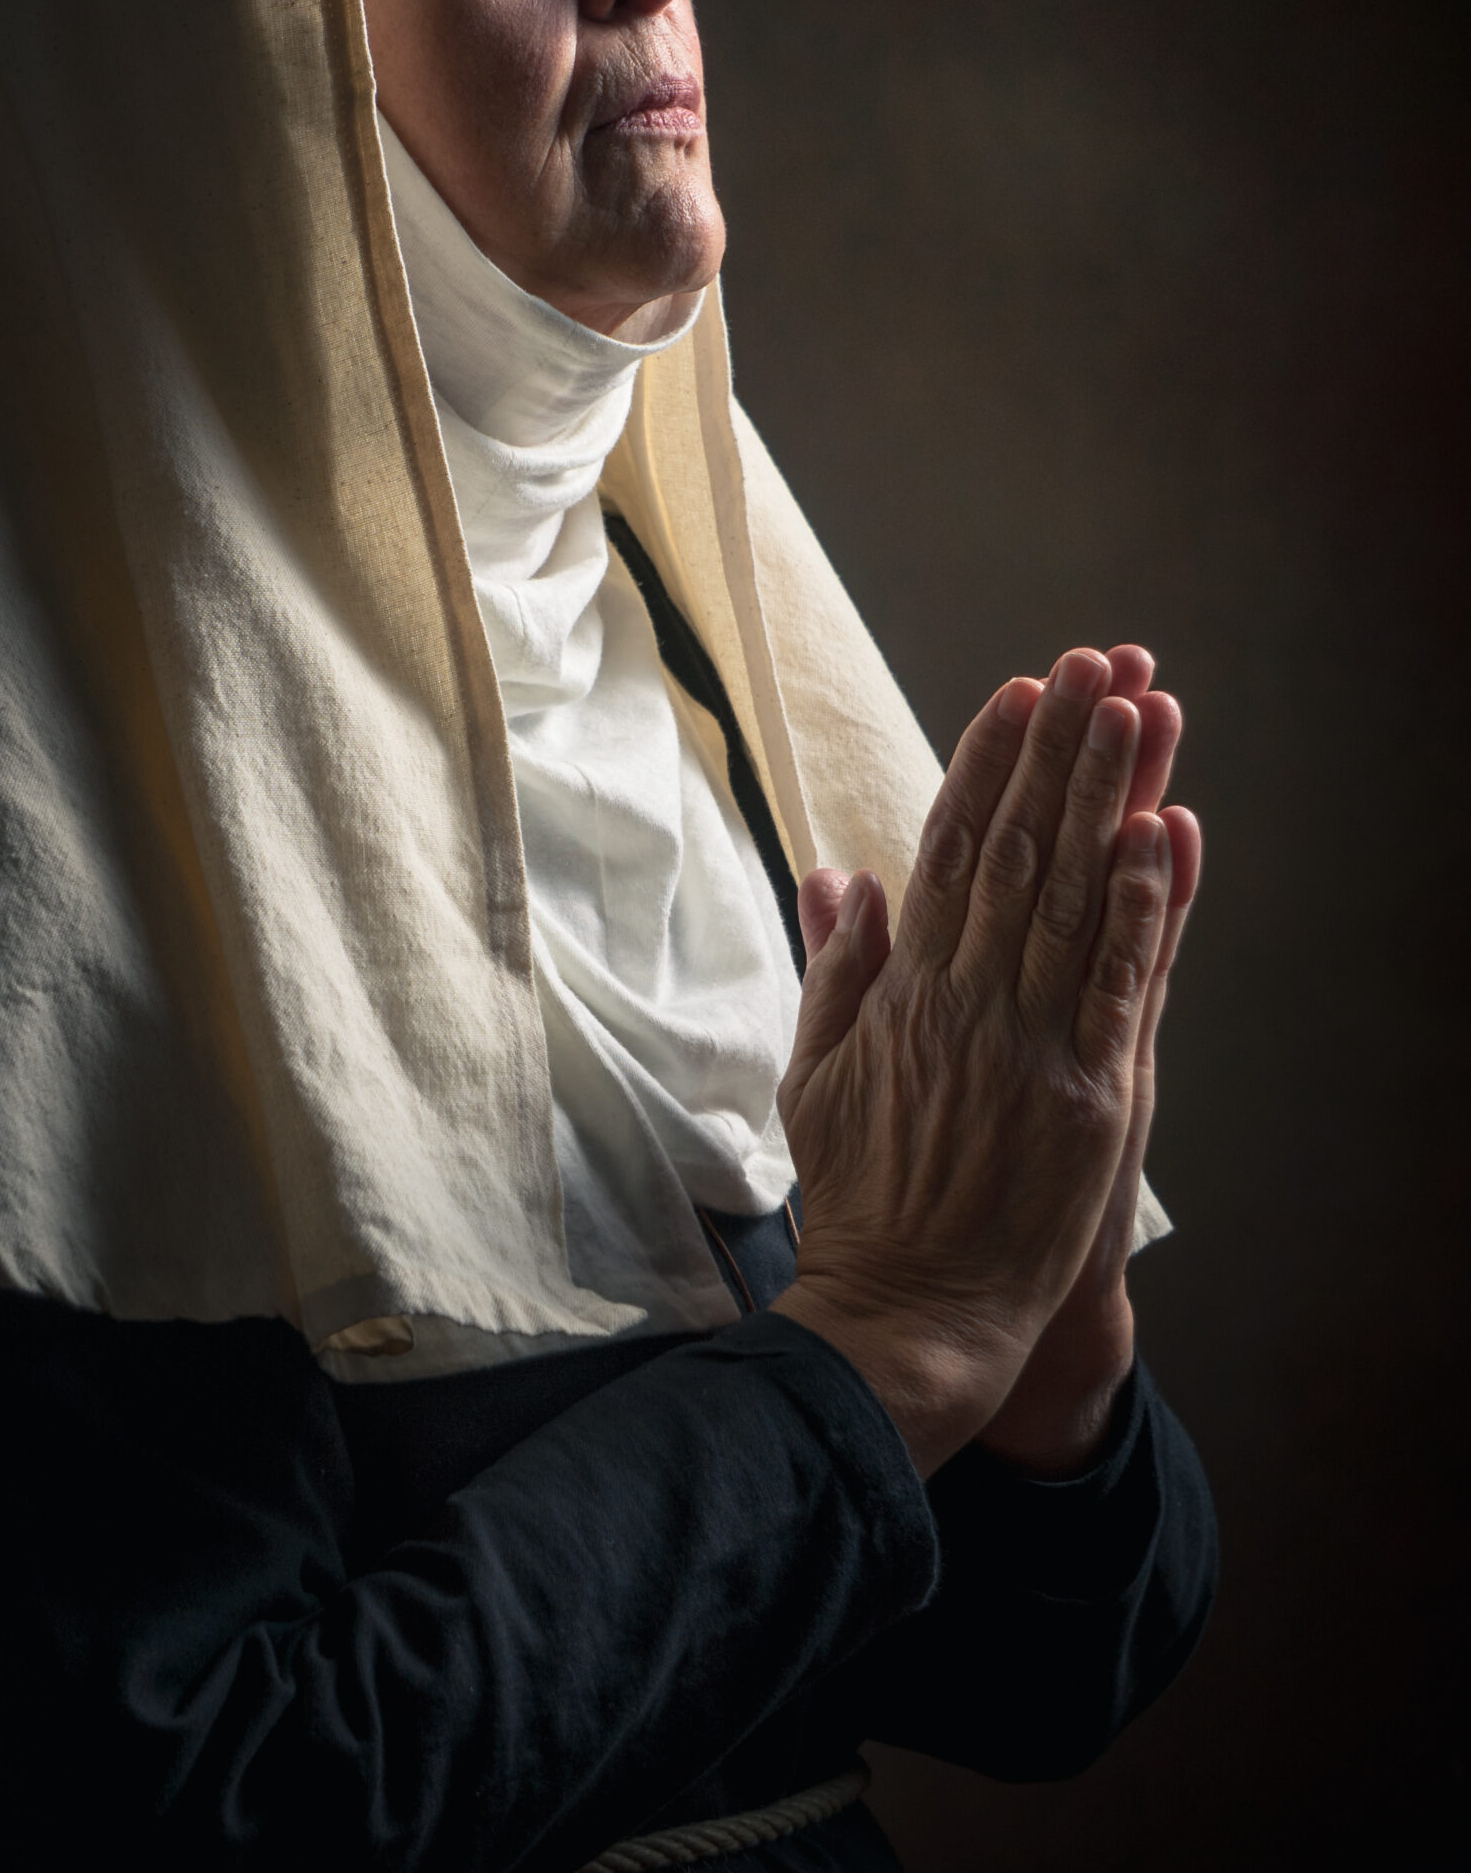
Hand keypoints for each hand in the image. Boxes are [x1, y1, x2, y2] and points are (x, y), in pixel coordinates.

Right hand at [770, 649, 1175, 1478]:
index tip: (1014, 692)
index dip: (985, 762)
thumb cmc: (859, 1197)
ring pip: (1075, 896)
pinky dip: (1146, 907)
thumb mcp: (816, 1074)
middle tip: (1090, 666)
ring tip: (1135, 712)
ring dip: (1107, 795)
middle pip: (1020, 848)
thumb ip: (836, 969)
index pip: (948, 847)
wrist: (910, 1313)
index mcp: (904, 990)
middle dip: (1056, 749)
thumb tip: (838, 873)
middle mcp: (968, 1001)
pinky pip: (1121, 984)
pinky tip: (1163, 833)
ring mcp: (1031, 1046)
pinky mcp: (1090, 1098)